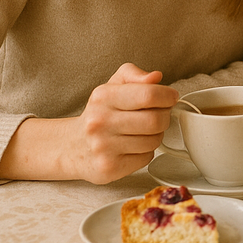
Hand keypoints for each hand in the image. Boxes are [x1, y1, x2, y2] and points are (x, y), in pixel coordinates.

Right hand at [0, 63, 177, 182]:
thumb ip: (134, 74)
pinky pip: (147, 157)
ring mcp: (103, 147)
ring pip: (154, 140)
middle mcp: (100, 122)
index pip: (149, 94)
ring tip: (142, 132)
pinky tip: (132, 147)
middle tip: (158, 115)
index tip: (170, 98)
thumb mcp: (113, 85)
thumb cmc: (100, 113)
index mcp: (103, 97)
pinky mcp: (109, 168)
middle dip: (164, 117)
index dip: (167, 96)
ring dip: (156, 135)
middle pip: (156, 120)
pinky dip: (146, 152)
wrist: (72, 146)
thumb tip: (155, 76)